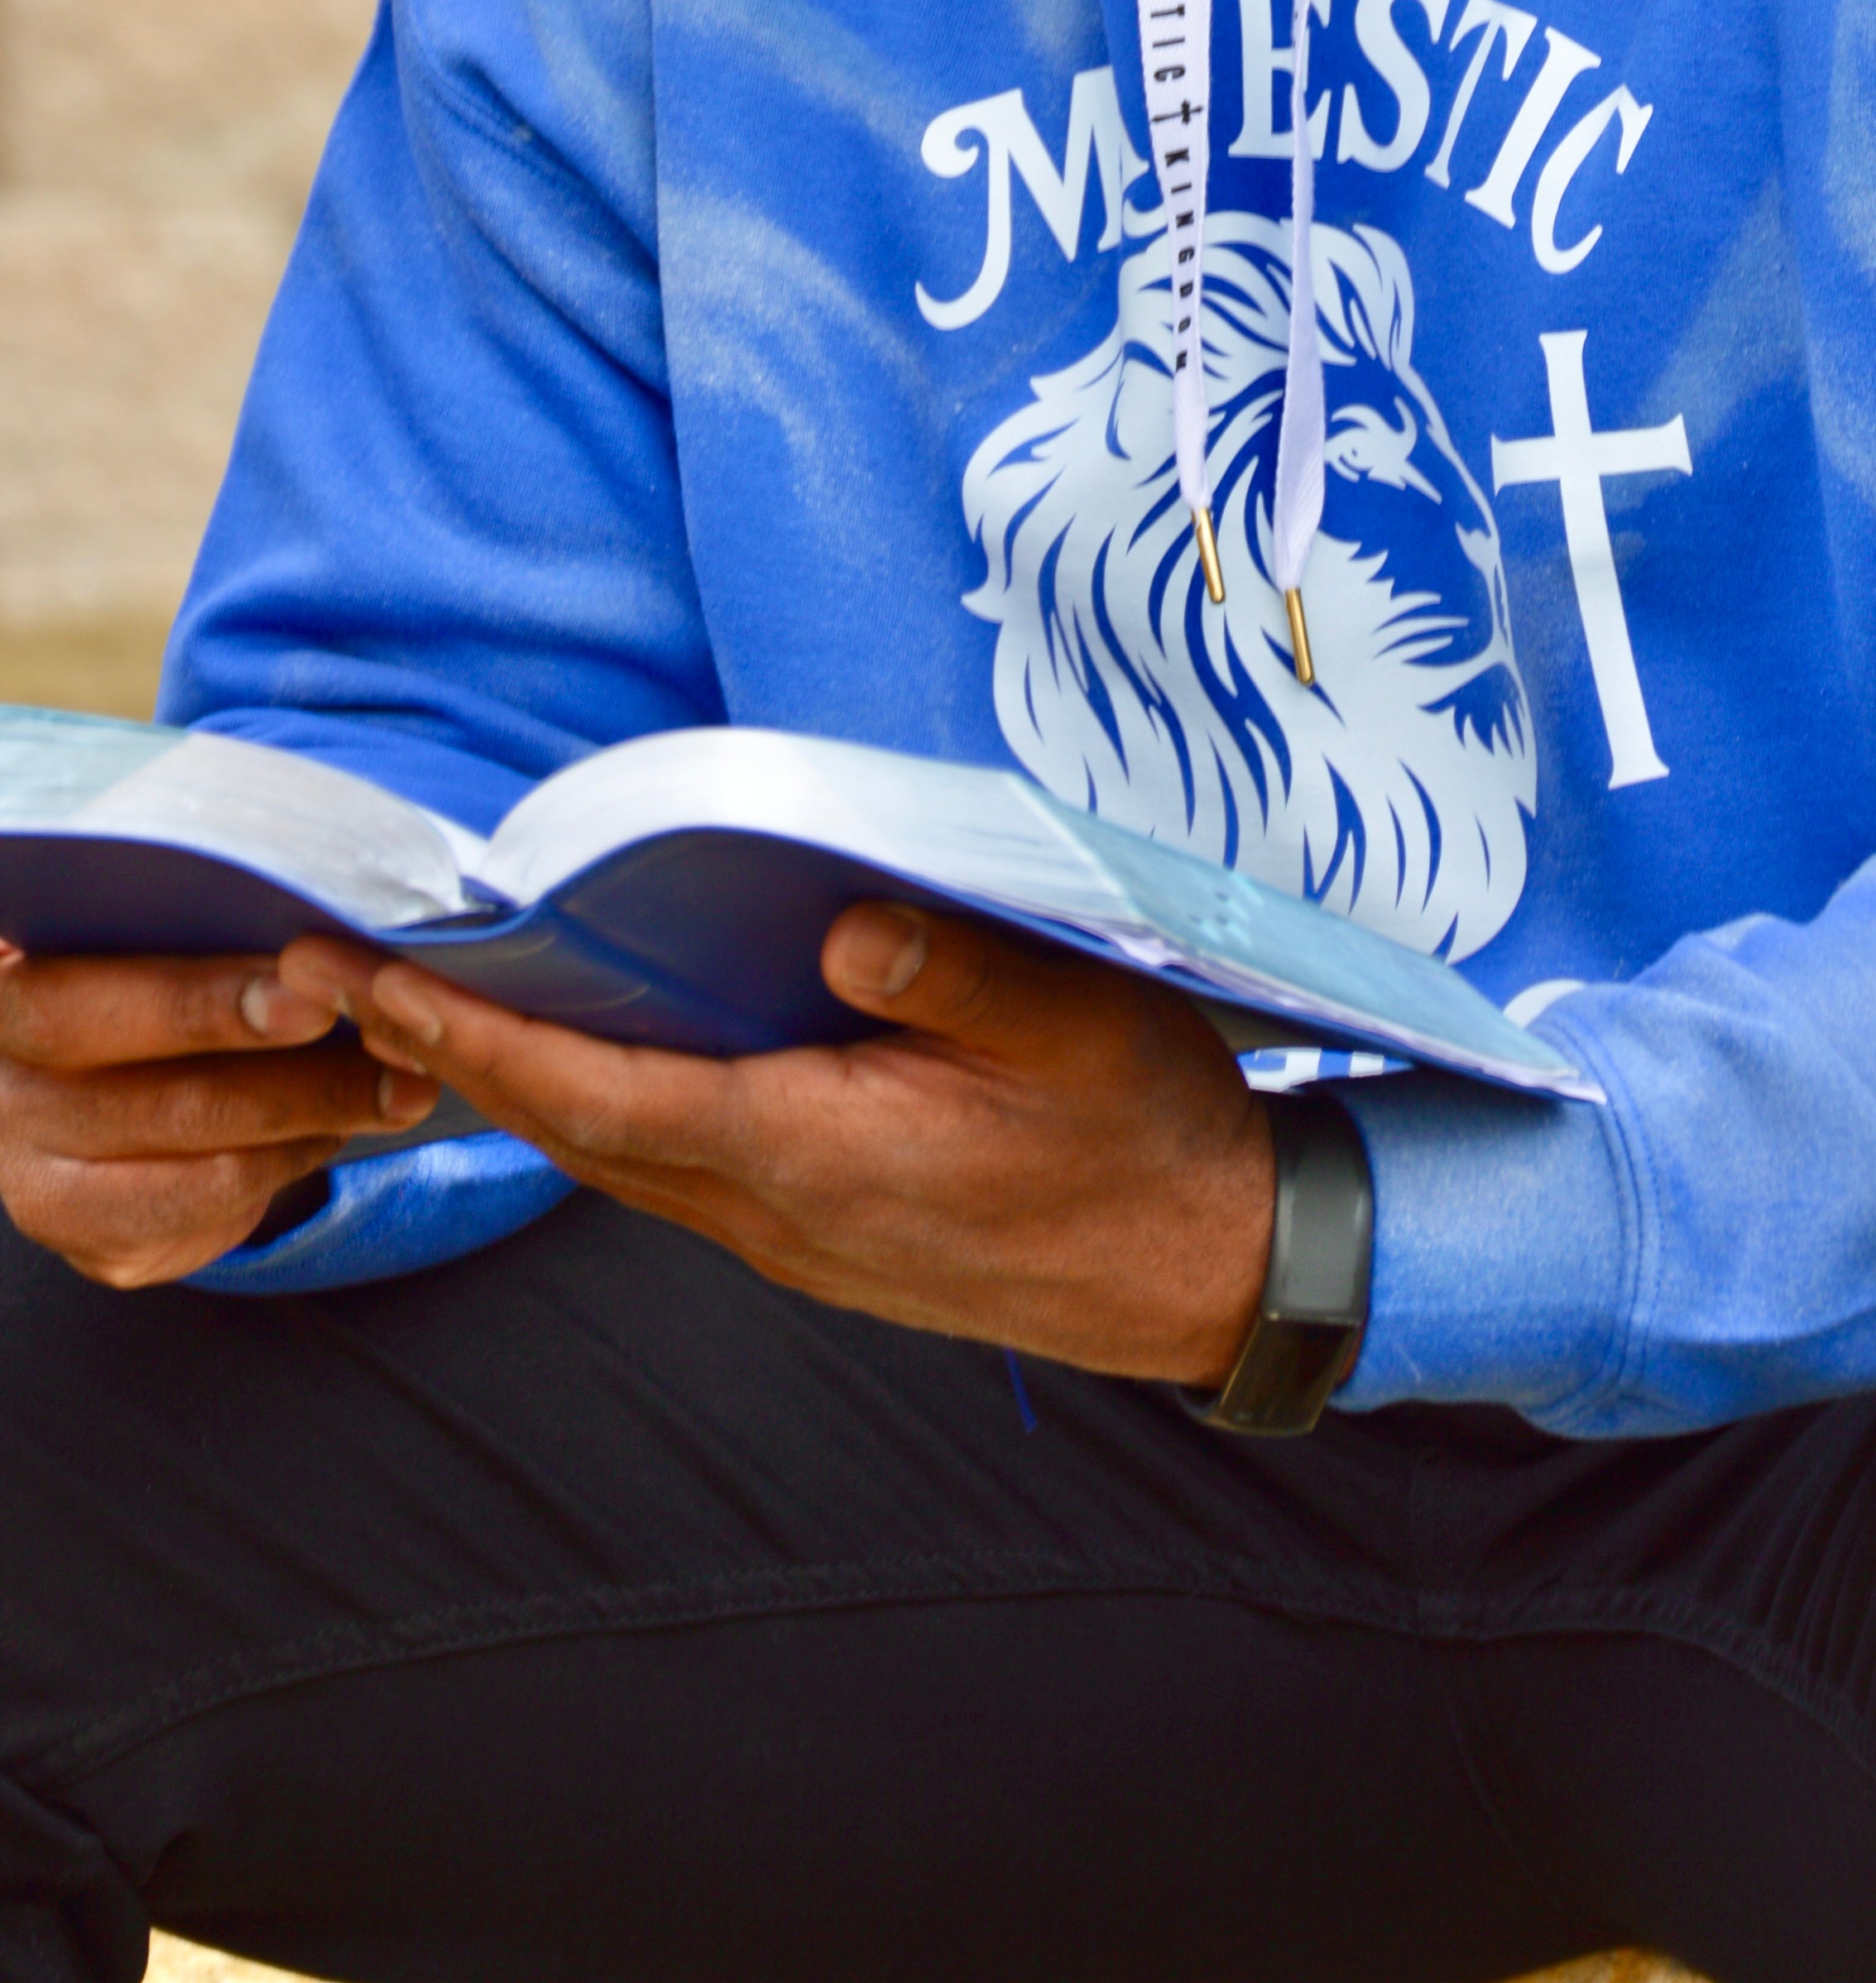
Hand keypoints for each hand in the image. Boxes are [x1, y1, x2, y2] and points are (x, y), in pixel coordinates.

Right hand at [0, 943, 436, 1286]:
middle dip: (286, 1071)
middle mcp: (6, 1089)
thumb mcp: (143, 949)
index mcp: (10, 993)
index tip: (306, 986)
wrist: (96, 1110)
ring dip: (314, 1116)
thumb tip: (326, 937)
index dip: (198, 999)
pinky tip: (334, 1128)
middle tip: (381, 1042)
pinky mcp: (91, 1242)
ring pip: (196, 1156)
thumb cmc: (136, 996)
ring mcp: (37, 1176)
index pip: (83, 998)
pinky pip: (207, 1206)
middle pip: (152, 1092)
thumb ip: (197, 935)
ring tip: (397, 1086)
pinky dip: (287, 1163)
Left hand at [282, 908, 1276, 1386]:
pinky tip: (595, 1068)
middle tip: (355, 982)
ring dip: (524, 1094)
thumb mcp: (1071, 1022)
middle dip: (460, 1060)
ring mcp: (795, 1241)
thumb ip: (952, 970)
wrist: (1204, 1268)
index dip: (477, 1040)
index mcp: (814, 1152)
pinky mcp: (822, 1242)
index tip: (377, 984)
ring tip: (442, 1016)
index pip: (600, 1093)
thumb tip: (836, 923)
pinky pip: (672, 1178)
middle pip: (577, 1135)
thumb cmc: (1144, 1131)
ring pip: (617, 1165)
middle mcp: (775, 1213)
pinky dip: (601, 1118)